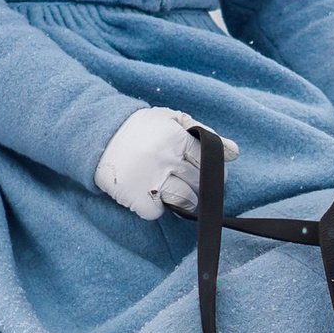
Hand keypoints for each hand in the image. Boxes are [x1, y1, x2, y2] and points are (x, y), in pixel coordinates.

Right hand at [94, 105, 233, 221]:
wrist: (99, 136)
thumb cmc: (141, 129)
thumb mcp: (171, 120)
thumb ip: (203, 134)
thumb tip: (234, 153)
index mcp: (176, 138)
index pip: (209, 161)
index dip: (213, 168)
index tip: (209, 172)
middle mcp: (165, 159)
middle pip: (200, 182)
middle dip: (198, 183)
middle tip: (186, 177)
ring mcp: (150, 179)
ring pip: (185, 201)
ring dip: (182, 197)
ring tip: (169, 185)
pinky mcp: (135, 197)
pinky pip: (158, 212)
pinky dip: (156, 207)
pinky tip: (149, 193)